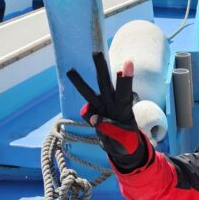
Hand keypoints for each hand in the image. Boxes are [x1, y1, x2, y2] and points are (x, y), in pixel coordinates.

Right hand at [66, 53, 145, 172]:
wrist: (122, 147)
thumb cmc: (127, 139)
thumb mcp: (123, 138)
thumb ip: (109, 129)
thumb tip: (94, 119)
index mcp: (124, 106)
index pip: (125, 90)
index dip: (126, 77)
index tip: (128, 62)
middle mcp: (112, 102)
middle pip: (104, 83)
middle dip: (100, 68)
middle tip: (96, 52)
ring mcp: (102, 107)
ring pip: (89, 93)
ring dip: (79, 82)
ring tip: (70, 70)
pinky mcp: (94, 114)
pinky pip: (87, 114)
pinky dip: (90, 118)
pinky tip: (99, 124)